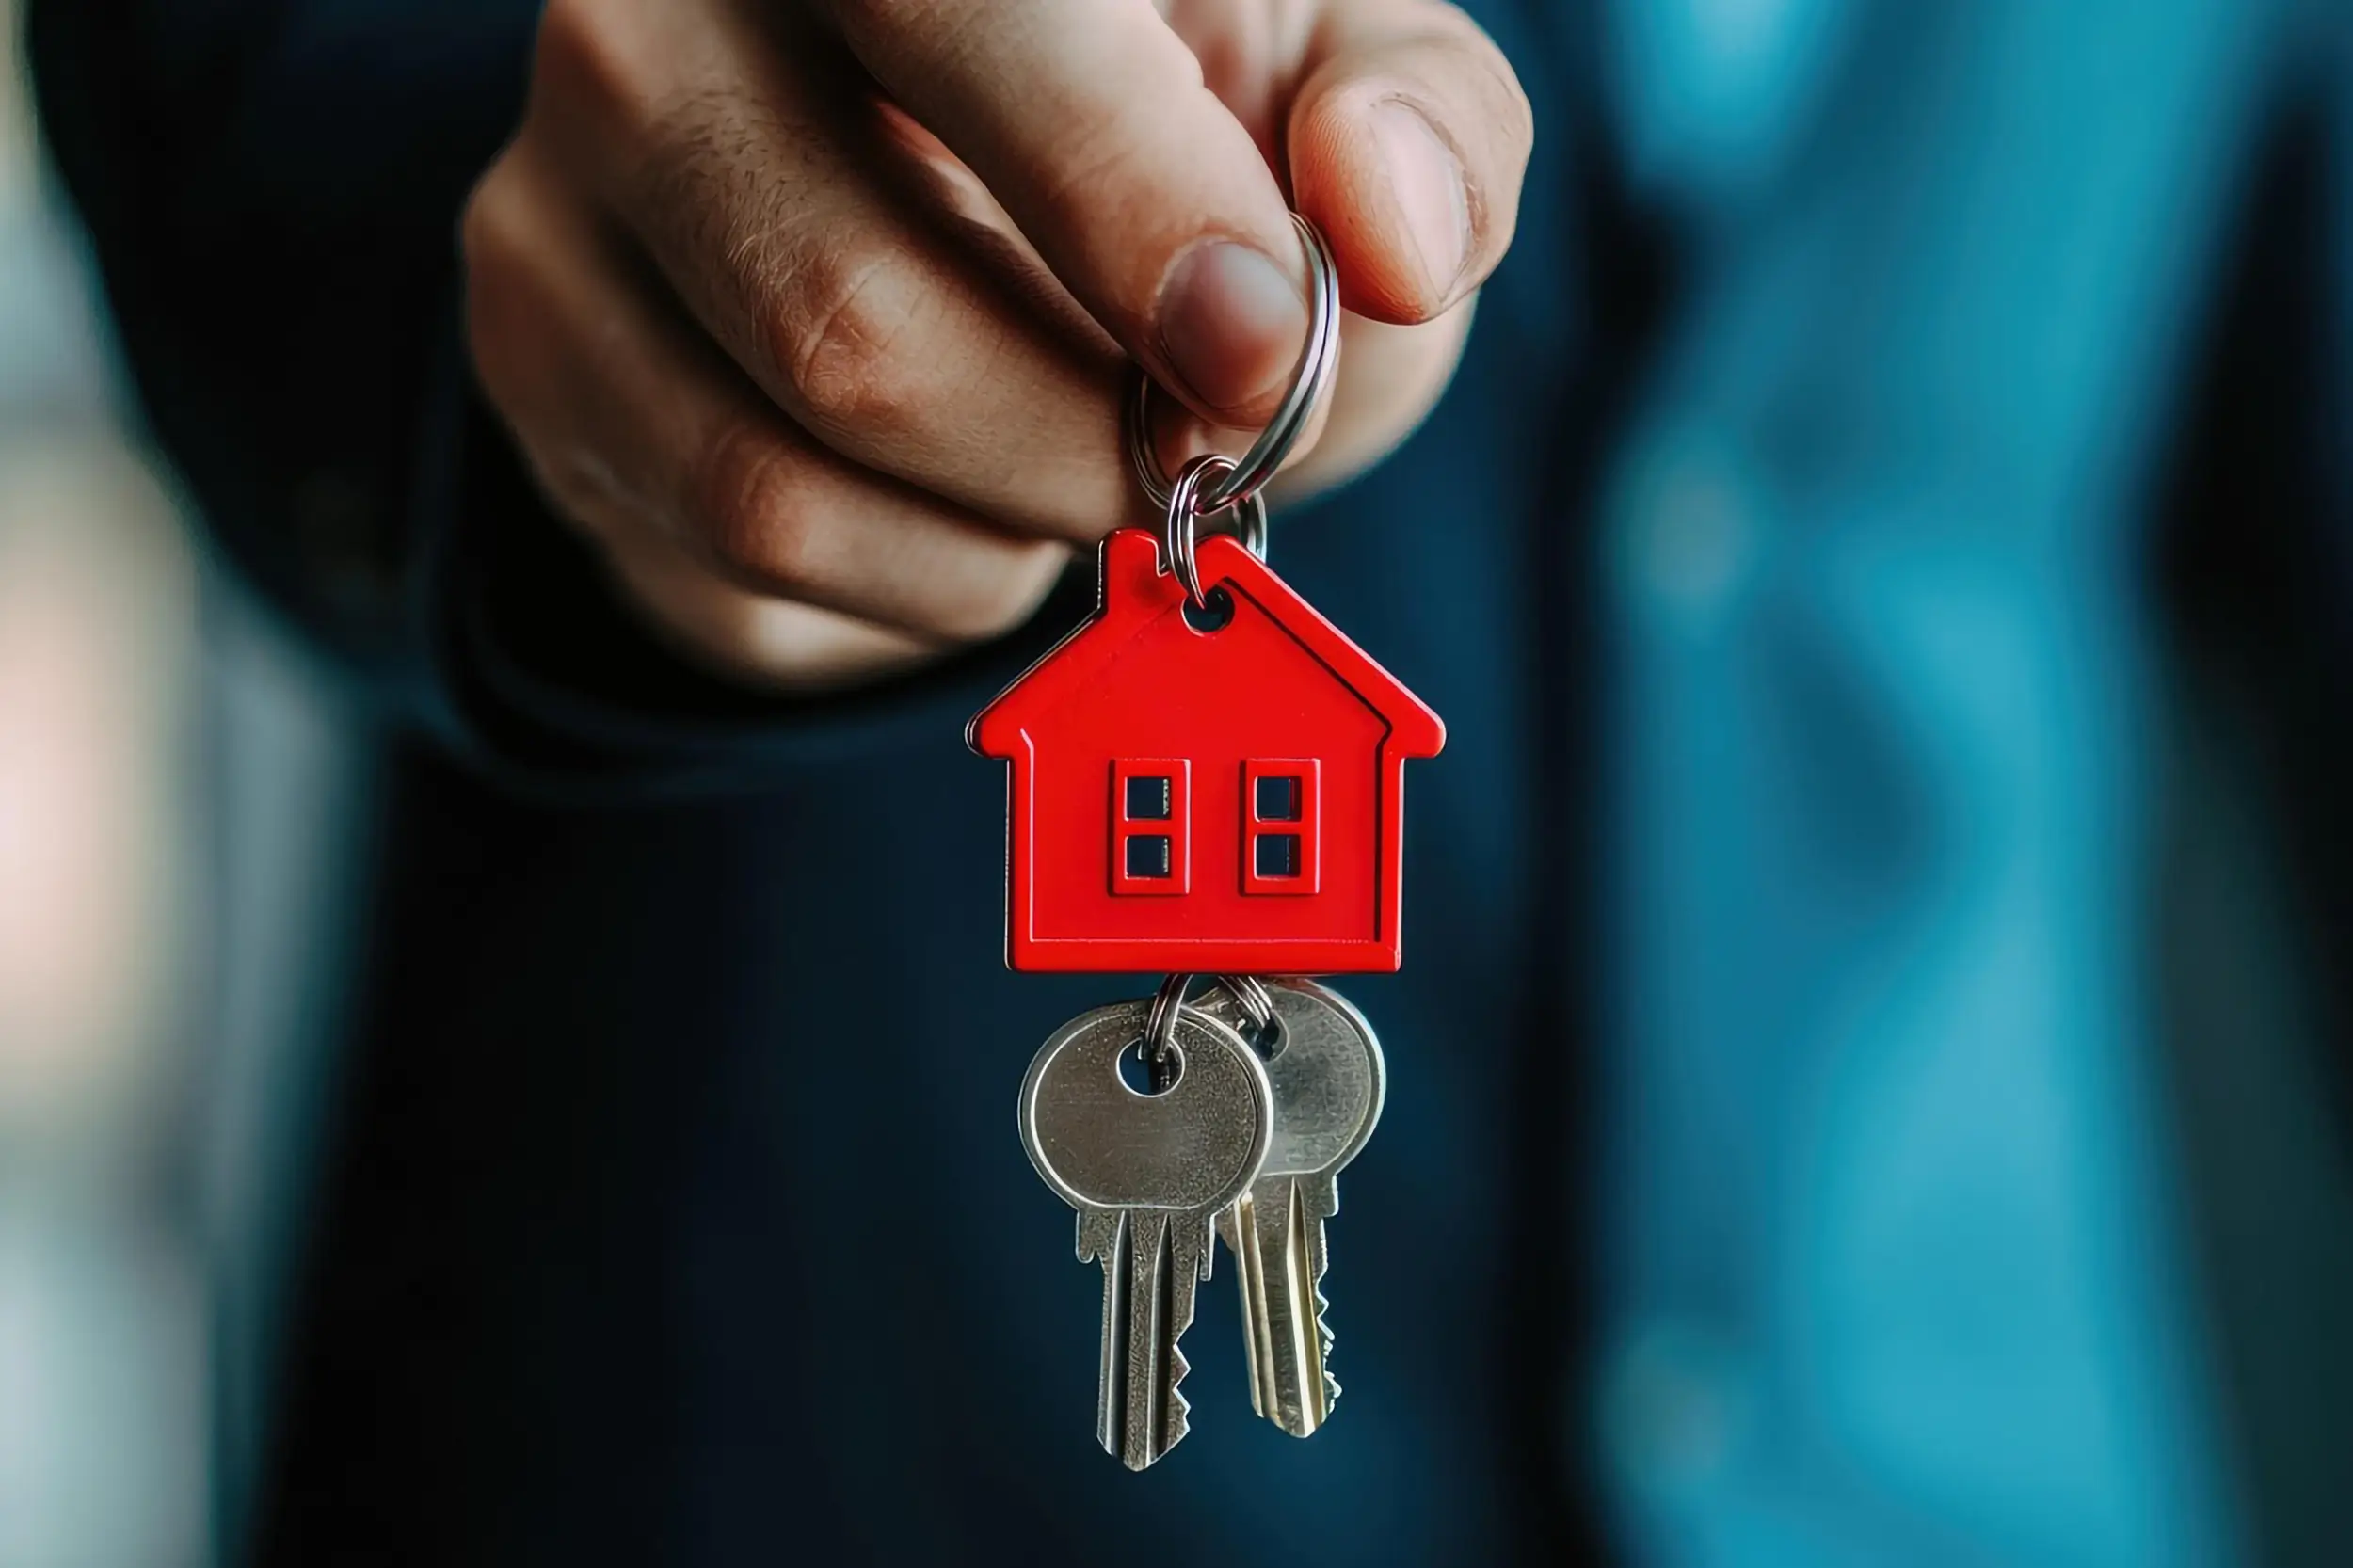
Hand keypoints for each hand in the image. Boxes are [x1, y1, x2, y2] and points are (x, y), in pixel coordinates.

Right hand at [463, 0, 1532, 689]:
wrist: (965, 232)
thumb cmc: (1170, 140)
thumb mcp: (1331, 92)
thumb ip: (1417, 124)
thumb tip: (1389, 224)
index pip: (952, 7)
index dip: (1116, 195)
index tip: (1256, 351)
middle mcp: (659, 9)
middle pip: (851, 312)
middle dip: (1079, 444)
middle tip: (1191, 448)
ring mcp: (564, 185)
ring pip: (786, 473)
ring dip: (1008, 522)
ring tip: (1078, 454)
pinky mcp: (539, 346)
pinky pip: (747, 552)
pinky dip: (926, 577)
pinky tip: (965, 494)